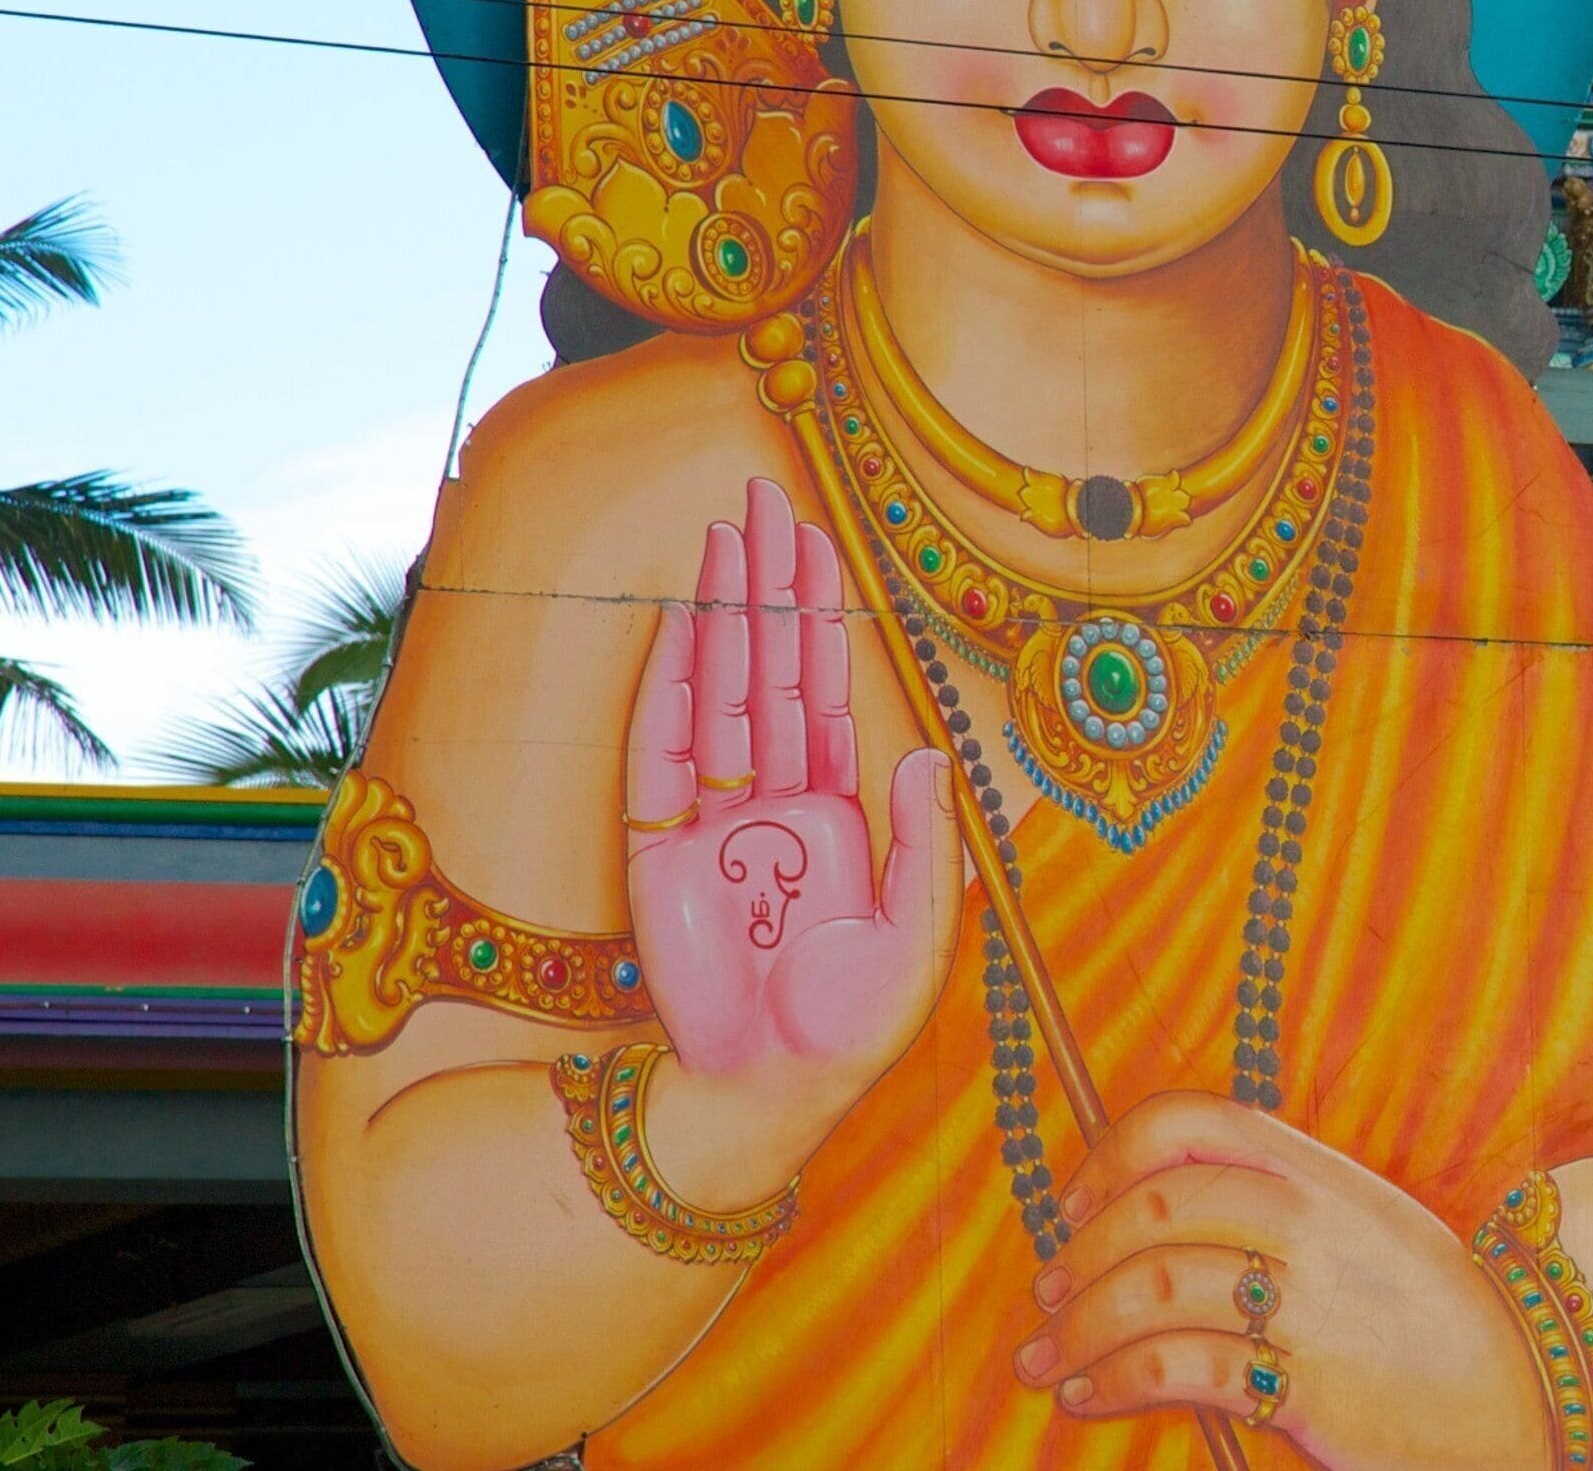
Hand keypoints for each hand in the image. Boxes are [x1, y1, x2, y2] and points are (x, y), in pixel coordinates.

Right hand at [620, 476, 960, 1198]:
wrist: (772, 1093)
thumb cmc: (853, 1029)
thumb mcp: (917, 937)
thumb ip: (925, 844)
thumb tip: (933, 751)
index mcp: (841, 815)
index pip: (828, 692)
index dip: (822, 618)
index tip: (816, 543)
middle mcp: (776, 805)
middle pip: (770, 671)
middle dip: (768, 587)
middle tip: (764, 500)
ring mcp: (715, 825)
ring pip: (718, 695)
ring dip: (719, 617)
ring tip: (722, 539)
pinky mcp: (659, 856)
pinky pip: (659, 757)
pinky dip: (667, 691)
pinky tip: (676, 627)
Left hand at [1013, 1094, 1549, 1469]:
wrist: (1528, 1394)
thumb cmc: (1434, 1317)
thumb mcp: (1372, 1228)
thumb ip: (1282, 1205)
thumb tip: (1156, 1214)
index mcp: (1327, 1173)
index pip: (1194, 1121)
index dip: (1114, 1154)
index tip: (1077, 1202)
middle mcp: (1316, 1223)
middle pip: (1158, 1206)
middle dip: (1079, 1253)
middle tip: (1049, 1295)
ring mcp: (1314, 1303)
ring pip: (1155, 1288)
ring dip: (1077, 1326)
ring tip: (1048, 1359)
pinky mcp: (1309, 1385)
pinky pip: (1179, 1370)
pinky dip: (1113, 1382)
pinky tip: (1090, 1398)